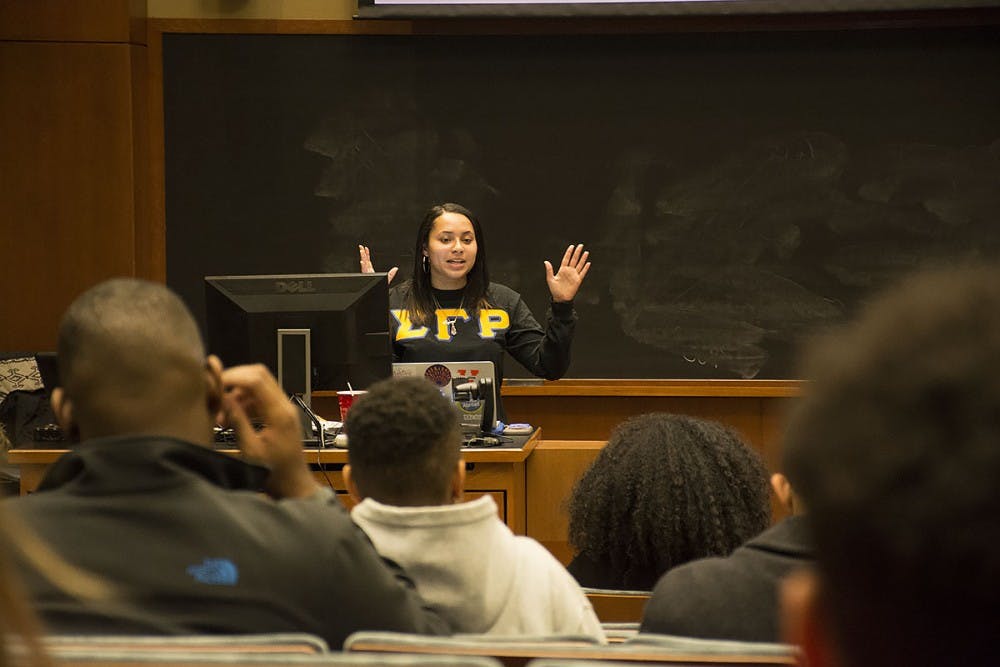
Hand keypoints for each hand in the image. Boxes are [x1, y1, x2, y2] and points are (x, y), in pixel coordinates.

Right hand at [218, 363, 319, 498]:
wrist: (294, 484)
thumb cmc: (274, 473)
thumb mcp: (250, 450)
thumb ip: (238, 422)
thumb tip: (224, 399)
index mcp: (279, 413)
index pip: (256, 379)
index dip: (233, 377)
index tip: (214, 384)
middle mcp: (285, 406)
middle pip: (259, 375)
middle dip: (235, 380)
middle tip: (216, 394)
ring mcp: (284, 409)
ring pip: (259, 386)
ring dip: (238, 394)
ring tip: (222, 416)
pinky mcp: (280, 414)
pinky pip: (261, 398)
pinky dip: (245, 403)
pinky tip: (232, 419)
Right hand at [359, 245, 397, 283]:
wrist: (376, 293)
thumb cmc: (379, 286)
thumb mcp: (387, 279)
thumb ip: (391, 273)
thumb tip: (396, 269)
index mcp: (371, 271)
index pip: (368, 261)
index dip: (367, 254)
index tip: (365, 249)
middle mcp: (368, 272)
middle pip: (365, 261)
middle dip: (363, 254)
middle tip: (361, 247)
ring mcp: (367, 274)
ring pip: (364, 264)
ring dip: (362, 257)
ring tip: (361, 251)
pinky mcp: (366, 276)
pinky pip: (364, 271)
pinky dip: (363, 266)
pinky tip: (362, 262)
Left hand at [545, 243, 590, 302]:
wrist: (561, 299)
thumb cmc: (555, 290)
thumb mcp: (550, 279)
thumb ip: (549, 270)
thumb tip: (546, 261)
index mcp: (562, 270)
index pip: (566, 259)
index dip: (569, 252)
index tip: (571, 246)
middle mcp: (569, 271)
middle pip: (574, 260)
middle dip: (577, 252)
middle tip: (580, 245)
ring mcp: (574, 275)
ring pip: (579, 265)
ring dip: (583, 259)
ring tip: (586, 252)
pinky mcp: (578, 280)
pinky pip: (583, 273)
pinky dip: (585, 268)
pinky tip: (588, 263)